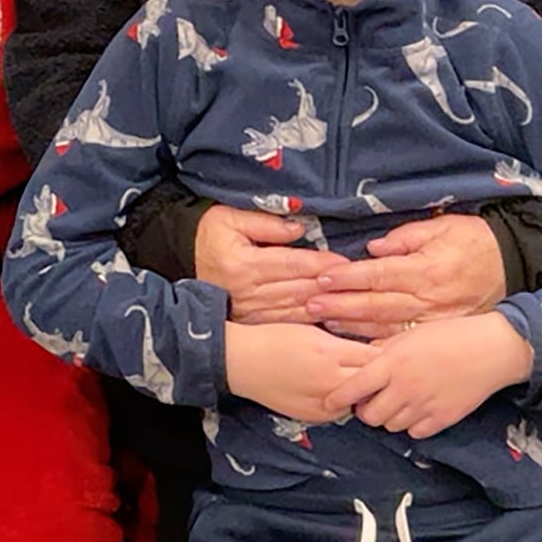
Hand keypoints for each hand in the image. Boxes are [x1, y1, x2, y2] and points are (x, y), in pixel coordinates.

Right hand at [194, 205, 349, 323]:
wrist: (179, 256)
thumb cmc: (209, 233)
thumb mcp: (230, 217)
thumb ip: (266, 223)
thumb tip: (300, 229)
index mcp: (243, 265)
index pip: (292, 264)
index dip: (321, 264)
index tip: (346, 263)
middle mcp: (248, 292)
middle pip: (299, 291)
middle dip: (332, 289)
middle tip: (361, 289)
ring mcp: (250, 311)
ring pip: (296, 311)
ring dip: (326, 311)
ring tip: (354, 309)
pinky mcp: (252, 322)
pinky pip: (287, 324)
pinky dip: (311, 325)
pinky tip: (332, 324)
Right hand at [225, 321, 376, 423]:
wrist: (243, 361)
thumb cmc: (274, 339)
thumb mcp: (312, 331)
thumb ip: (343, 342)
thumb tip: (371, 350)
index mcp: (331, 353)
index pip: (377, 358)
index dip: (386, 355)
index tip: (390, 351)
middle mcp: (332, 381)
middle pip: (375, 383)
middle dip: (382, 376)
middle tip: (384, 369)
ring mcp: (325, 403)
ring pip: (362, 401)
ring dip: (365, 392)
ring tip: (359, 380)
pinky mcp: (317, 417)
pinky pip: (343, 411)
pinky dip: (346, 402)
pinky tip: (337, 390)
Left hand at [306, 214, 505, 339]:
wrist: (517, 266)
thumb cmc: (475, 241)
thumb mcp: (441, 227)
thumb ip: (404, 238)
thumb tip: (373, 248)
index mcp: (425, 270)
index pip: (377, 275)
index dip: (347, 278)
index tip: (321, 279)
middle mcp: (428, 299)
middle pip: (377, 305)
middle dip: (341, 306)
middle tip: (310, 306)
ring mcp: (437, 320)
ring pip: (389, 328)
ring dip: (355, 327)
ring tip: (326, 325)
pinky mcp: (444, 333)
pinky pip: (410, 343)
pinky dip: (384, 347)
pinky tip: (362, 348)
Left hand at [327, 313, 532, 438]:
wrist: (489, 350)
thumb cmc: (448, 335)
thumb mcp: (408, 335)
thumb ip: (383, 349)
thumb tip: (364, 357)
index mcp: (392, 363)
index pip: (354, 387)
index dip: (337, 397)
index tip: (328, 402)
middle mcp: (404, 388)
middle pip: (370, 415)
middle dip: (364, 410)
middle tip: (367, 401)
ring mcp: (424, 406)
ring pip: (391, 425)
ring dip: (387, 417)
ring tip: (391, 403)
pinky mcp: (443, 419)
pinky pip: (415, 433)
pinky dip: (410, 425)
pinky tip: (413, 411)